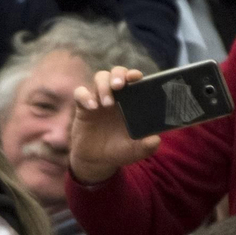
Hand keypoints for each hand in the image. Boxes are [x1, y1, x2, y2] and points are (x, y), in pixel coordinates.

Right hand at [68, 68, 162, 184]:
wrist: (98, 161)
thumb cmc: (120, 150)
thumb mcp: (136, 151)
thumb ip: (148, 146)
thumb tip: (155, 139)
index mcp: (131, 101)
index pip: (134, 80)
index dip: (134, 75)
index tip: (135, 77)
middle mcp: (116, 96)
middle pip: (117, 72)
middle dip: (118, 75)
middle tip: (119, 86)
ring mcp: (99, 99)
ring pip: (100, 78)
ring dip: (104, 86)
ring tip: (107, 104)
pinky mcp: (83, 106)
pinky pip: (80, 93)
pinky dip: (85, 96)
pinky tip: (92, 107)